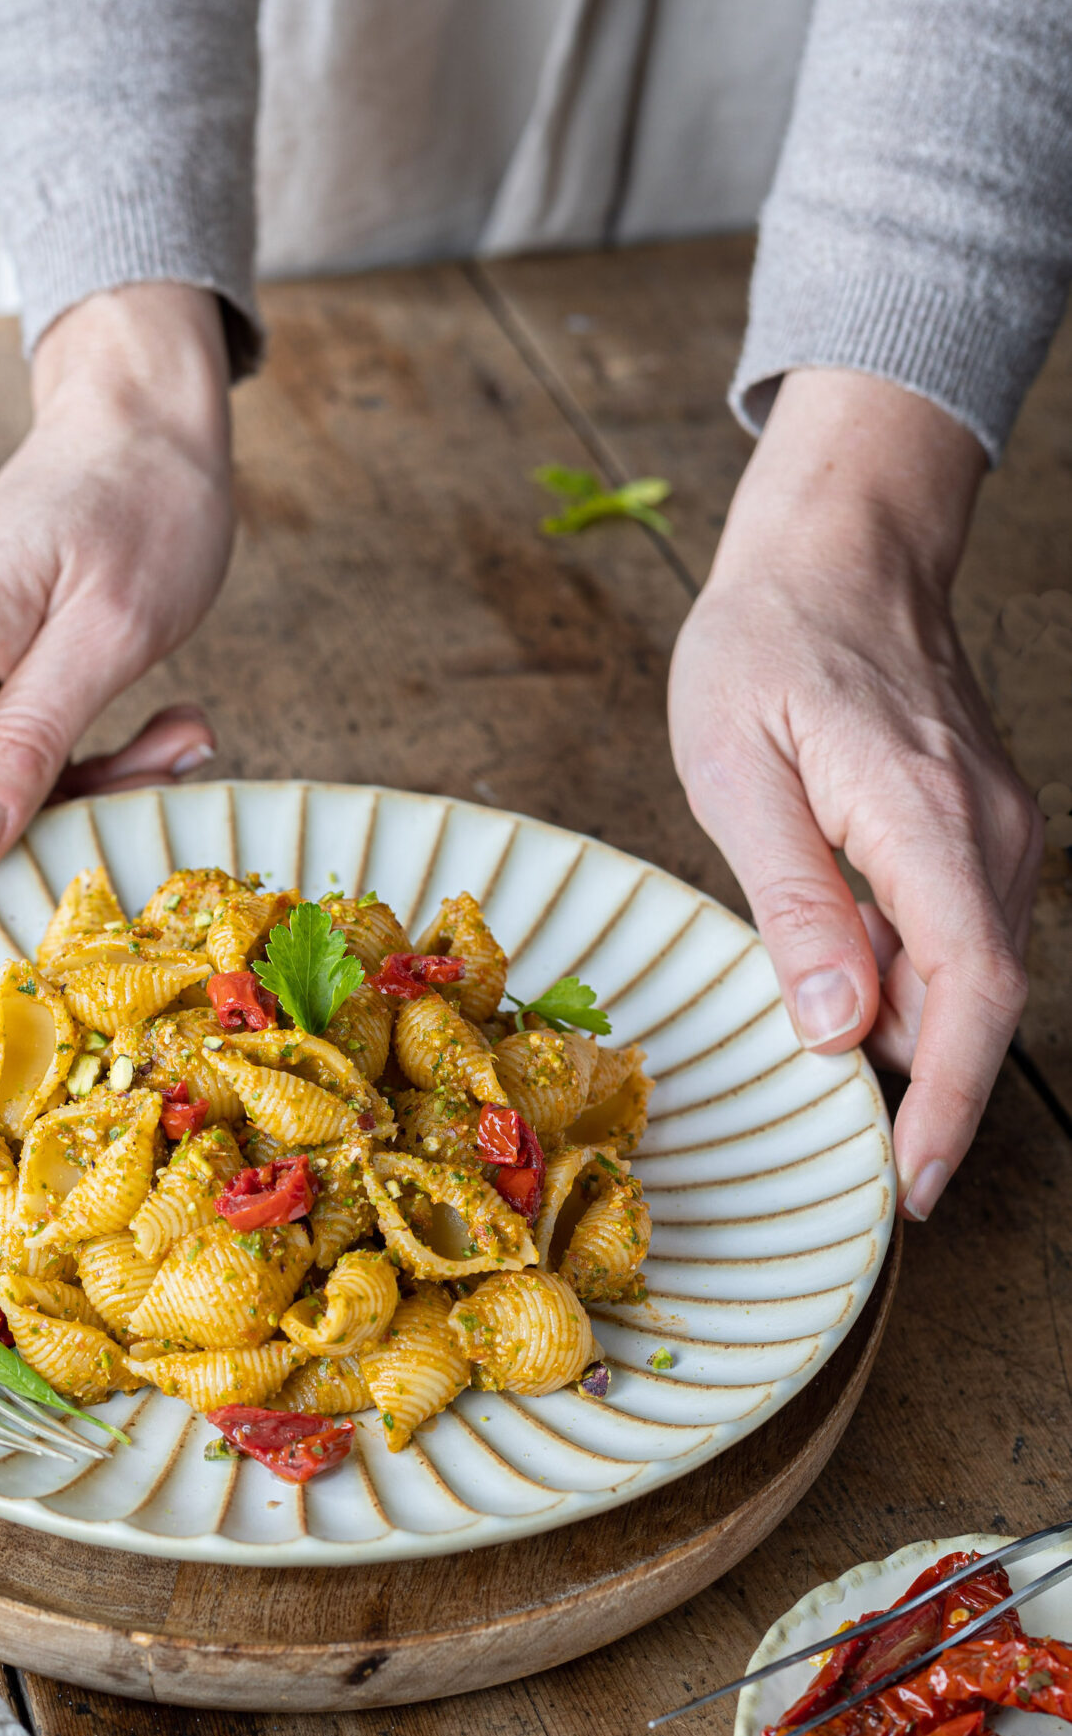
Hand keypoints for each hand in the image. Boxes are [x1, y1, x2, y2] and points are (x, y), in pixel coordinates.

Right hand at [0, 282, 234, 952]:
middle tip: (168, 772)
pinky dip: (93, 765)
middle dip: (49, 825)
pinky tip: (171, 727)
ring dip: (94, 791)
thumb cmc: (137, 500)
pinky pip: (17, 764)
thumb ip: (31, 740)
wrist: (146, 422)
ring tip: (185, 737)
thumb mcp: (108, 631)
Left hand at [669, 368, 1041, 1219]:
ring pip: (967, 972)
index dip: (951, 1104)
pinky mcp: (982, 827)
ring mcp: (998, 830)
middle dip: (921, 1090)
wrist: (839, 547)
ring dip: (903, 1028)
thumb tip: (840, 1028)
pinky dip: (906, 977)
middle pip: (978, 1001)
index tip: (916, 1188)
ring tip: (814, 1042)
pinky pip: (957, 932)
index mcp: (926, 822)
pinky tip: (833, 969)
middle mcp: (989, 834)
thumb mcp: (738, 770)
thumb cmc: (767, 644)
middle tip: (839, 1151)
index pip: (972, 995)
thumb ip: (795, 903)